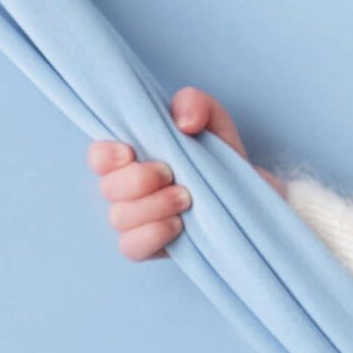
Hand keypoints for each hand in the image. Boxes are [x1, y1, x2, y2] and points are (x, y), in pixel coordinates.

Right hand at [87, 86, 284, 263]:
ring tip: (187, 199)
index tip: (130, 152)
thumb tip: (182, 120)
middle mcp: (130, 189)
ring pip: (119, 218)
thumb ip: (197, 104)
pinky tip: (179, 226)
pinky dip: (152, 235)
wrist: (253, 200)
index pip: (98, 156)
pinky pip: (131, 247)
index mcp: (135, 157)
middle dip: (139, 180)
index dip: (105, 156)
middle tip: (172, 175)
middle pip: (107, 188)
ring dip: (153, 206)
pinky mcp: (152, 247)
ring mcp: (139, 220)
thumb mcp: (216, 123)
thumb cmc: (223, 160)